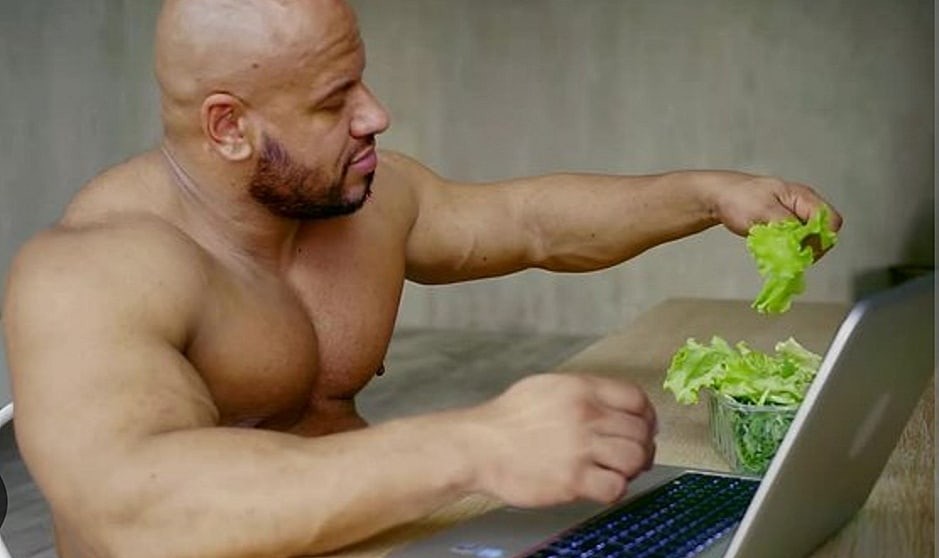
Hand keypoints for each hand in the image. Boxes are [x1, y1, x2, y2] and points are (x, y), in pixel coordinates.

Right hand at [459, 374, 656, 506]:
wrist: (478, 447)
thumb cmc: (507, 420)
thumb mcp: (546, 387)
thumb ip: (583, 392)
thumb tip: (614, 404)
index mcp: (580, 389)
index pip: (636, 398)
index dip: (646, 415)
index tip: (644, 426)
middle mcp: (585, 415)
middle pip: (640, 431)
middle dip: (642, 445)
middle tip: (632, 455)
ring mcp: (580, 449)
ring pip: (635, 459)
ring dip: (632, 468)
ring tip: (617, 471)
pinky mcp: (572, 480)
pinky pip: (615, 488)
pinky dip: (614, 489)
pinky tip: (600, 485)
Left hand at [704, 172, 842, 250]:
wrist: (719, 197)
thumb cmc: (738, 198)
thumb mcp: (762, 211)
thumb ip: (785, 226)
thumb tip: (800, 244)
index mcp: (803, 197)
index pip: (831, 221)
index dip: (821, 239)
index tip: (801, 249)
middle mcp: (803, 207)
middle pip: (823, 234)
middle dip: (808, 247)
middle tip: (787, 254)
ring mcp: (795, 217)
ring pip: (810, 241)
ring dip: (796, 250)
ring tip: (776, 250)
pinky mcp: (785, 227)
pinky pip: (796, 243)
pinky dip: (787, 250)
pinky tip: (772, 250)